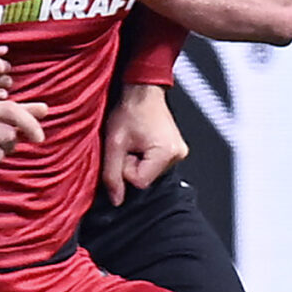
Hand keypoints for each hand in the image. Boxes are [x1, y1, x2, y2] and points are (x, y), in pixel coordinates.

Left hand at [101, 83, 187, 204]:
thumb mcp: (114, 144)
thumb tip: (116, 200)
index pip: (139, 182)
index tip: (125, 149)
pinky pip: (154, 164)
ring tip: (136, 140)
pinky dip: (144, 156)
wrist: (142, 91)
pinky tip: (142, 141)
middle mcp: (178, 154)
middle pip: (145, 178)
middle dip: (132, 164)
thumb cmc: (131, 111)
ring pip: (149, 172)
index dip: (125, 168)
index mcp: (167, 153)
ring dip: (138, 160)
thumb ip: (112, 175)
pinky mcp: (175, 149)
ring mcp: (179, 152)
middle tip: (130, 144)